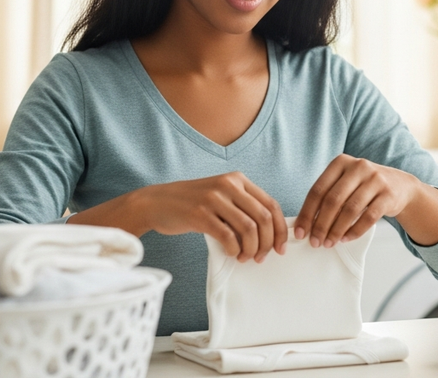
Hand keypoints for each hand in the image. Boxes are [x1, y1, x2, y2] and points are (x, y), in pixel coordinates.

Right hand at [137, 172, 287, 262]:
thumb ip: (242, 207)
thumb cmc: (192, 204)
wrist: (156, 202)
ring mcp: (214, 198)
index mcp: (238, 179)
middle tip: (261, 257)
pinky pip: (228, 237)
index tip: (281, 248)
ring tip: (245, 257)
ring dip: (251, 248)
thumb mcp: (221, 196)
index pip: (271, 205)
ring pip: (249, 228)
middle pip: (263, 218)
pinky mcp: (200, 214)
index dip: (280, 229)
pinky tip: (232, 254)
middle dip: (268, 242)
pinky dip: (234, 250)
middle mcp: (228, 185)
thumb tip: (270, 234)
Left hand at [293, 154, 421, 247]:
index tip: (300, 233)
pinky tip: (346, 239)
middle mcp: (358, 167)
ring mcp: (375, 179)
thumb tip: (306, 224)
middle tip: (315, 242)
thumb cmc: (365, 187)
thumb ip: (328, 196)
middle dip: (321, 225)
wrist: (401, 186)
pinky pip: (369, 217)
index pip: (318, 190)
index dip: (307, 213)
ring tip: (329, 243)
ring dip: (337, 230)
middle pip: (333, 200)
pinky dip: (355, 231)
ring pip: (350, 209)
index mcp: (341, 162)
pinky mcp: (388, 194)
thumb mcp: (346, 182)